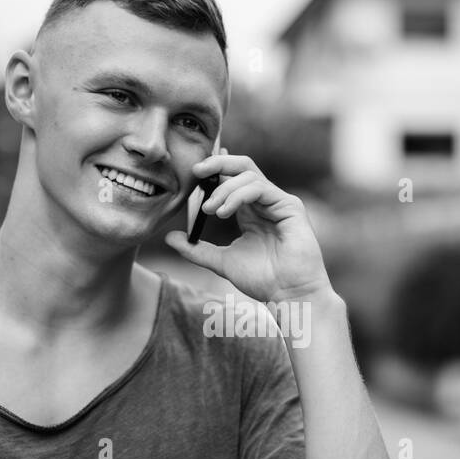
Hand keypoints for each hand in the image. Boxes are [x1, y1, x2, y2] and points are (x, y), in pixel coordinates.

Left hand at [164, 150, 330, 303]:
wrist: (288, 295)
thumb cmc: (262, 280)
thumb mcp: (221, 261)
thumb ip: (196, 249)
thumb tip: (169, 237)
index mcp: (250, 210)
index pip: (232, 177)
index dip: (214, 168)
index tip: (193, 171)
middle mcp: (265, 201)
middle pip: (242, 166)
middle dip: (217, 163)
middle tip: (195, 171)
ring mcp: (279, 202)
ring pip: (248, 175)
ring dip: (223, 189)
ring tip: (209, 210)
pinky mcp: (290, 206)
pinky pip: (260, 188)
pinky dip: (238, 195)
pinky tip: (224, 211)